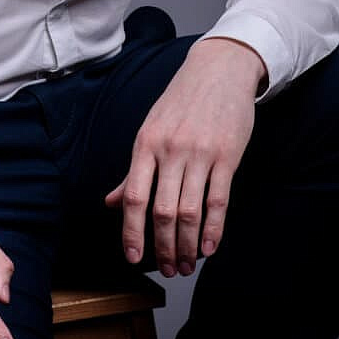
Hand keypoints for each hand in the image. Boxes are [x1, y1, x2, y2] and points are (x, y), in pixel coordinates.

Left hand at [104, 38, 265, 275]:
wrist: (219, 69)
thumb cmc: (181, 101)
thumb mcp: (150, 129)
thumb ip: (133, 171)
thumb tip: (110, 202)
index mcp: (145, 144)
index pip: (135, 198)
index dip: (132, 232)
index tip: (134, 258)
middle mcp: (170, 150)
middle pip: (162, 212)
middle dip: (163, 248)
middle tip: (168, 270)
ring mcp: (200, 153)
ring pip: (190, 212)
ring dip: (186, 246)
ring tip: (187, 265)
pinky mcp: (227, 156)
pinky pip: (218, 201)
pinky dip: (214, 230)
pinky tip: (209, 248)